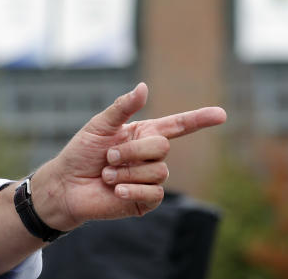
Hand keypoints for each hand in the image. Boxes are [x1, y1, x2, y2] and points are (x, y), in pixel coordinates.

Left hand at [33, 82, 226, 230]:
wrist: (66, 185)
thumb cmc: (81, 153)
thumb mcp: (99, 125)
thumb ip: (122, 107)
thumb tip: (143, 87)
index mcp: (142, 134)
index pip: (177, 126)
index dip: (199, 119)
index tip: (221, 114)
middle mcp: (149, 156)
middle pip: (162, 147)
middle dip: (132, 151)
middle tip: (108, 156)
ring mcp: (149, 179)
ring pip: (158, 171)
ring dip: (126, 171)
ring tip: (106, 174)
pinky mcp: (145, 200)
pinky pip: (154, 193)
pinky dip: (133, 189)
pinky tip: (115, 189)